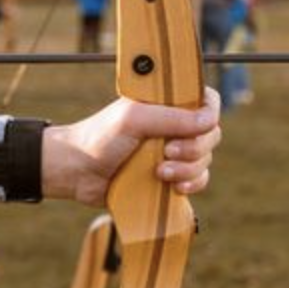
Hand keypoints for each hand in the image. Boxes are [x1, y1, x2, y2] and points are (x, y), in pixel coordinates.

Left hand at [40, 87, 221, 205]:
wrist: (78, 172)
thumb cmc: (99, 138)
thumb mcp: (133, 119)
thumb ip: (170, 117)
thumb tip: (208, 121)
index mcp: (166, 104)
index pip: (206, 100)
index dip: (209, 114)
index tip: (198, 126)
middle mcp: (173, 126)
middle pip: (211, 134)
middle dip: (194, 148)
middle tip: (166, 152)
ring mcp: (173, 152)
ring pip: (205, 159)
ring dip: (189, 168)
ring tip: (160, 172)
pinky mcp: (170, 176)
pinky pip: (198, 180)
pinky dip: (192, 183)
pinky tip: (174, 187)